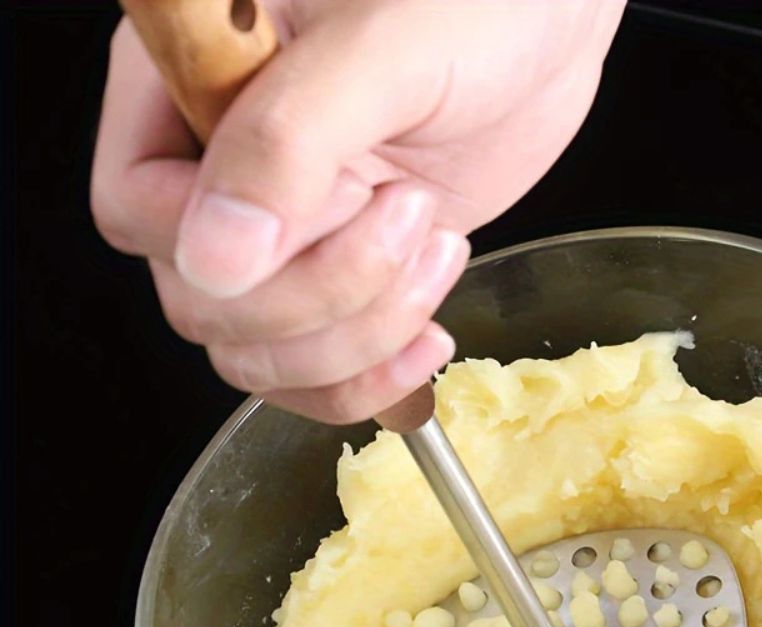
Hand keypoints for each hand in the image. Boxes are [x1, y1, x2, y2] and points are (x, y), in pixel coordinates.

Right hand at [91, 0, 624, 422]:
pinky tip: (426, 340)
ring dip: (358, 336)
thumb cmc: (475, 2)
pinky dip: (369, 379)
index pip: (139, 210)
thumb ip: (289, 141)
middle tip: (409, 212)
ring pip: (260, 355)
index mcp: (194, 84)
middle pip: (204, 305)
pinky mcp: (343, 281)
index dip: (225, 243)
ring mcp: (286, 236)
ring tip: (434, 248)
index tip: (336, 201)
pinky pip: (316, 374)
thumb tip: (216, 256)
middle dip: (321, 293)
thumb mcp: (382, 49)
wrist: (547, 28)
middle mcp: (224, 172)